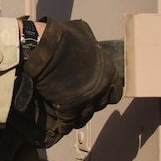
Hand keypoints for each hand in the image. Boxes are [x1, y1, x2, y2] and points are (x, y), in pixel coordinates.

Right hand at [8, 18, 122, 147]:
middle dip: (89, 105)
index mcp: (109, 73)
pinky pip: (68, 123)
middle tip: (79, 103)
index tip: (96, 95)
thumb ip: (91, 46)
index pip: (115, 94)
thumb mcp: (85, 35)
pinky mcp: (69, 110)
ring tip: (69, 116)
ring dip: (76, 117)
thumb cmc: (63, 37)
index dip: (104, 94)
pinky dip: (63, 124)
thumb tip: (88, 44)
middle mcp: (101, 89)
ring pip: (84, 117)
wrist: (45, 48)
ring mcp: (86, 101)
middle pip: (98, 106)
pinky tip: (59, 124)